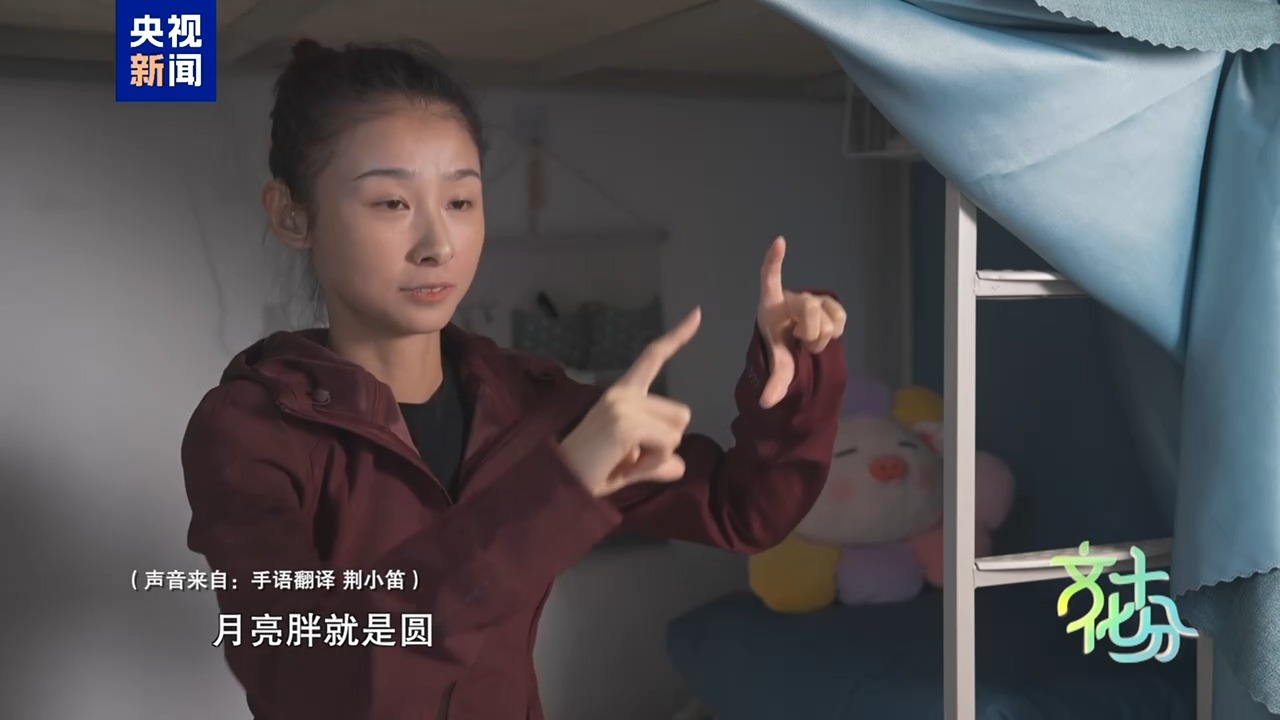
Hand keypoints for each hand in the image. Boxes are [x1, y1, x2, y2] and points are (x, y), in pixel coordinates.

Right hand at [560, 308, 701, 497]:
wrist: (555, 484)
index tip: (697, 313)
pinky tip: (625, 465)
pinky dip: (652, 464)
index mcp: (622, 393)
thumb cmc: (588, 474)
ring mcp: (623, 405)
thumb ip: (656, 463)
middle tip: (629, 457)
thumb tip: (680, 466)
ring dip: (658, 455)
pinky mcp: (625, 424)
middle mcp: (623, 392)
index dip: (677, 337)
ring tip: (624, 461)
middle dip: (665, 443)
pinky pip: (666, 447)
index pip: (652, 358)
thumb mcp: (629, 466)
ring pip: (677, 432)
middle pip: (682, 414)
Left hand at [756, 236, 846, 408]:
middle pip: (810, 308)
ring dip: (823, 335)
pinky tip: (826, 334)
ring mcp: (813, 298)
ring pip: (828, 315)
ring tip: (811, 340)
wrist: (796, 342)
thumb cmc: (779, 345)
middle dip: (811, 332)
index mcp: (771, 305)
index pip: (770, 277)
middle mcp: (793, 297)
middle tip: (803, 343)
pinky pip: (840, 317)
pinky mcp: (830, 304)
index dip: (775, 261)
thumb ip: (775, 382)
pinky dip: (836, 331)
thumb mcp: (776, 363)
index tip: (779, 241)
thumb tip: (767, 403)